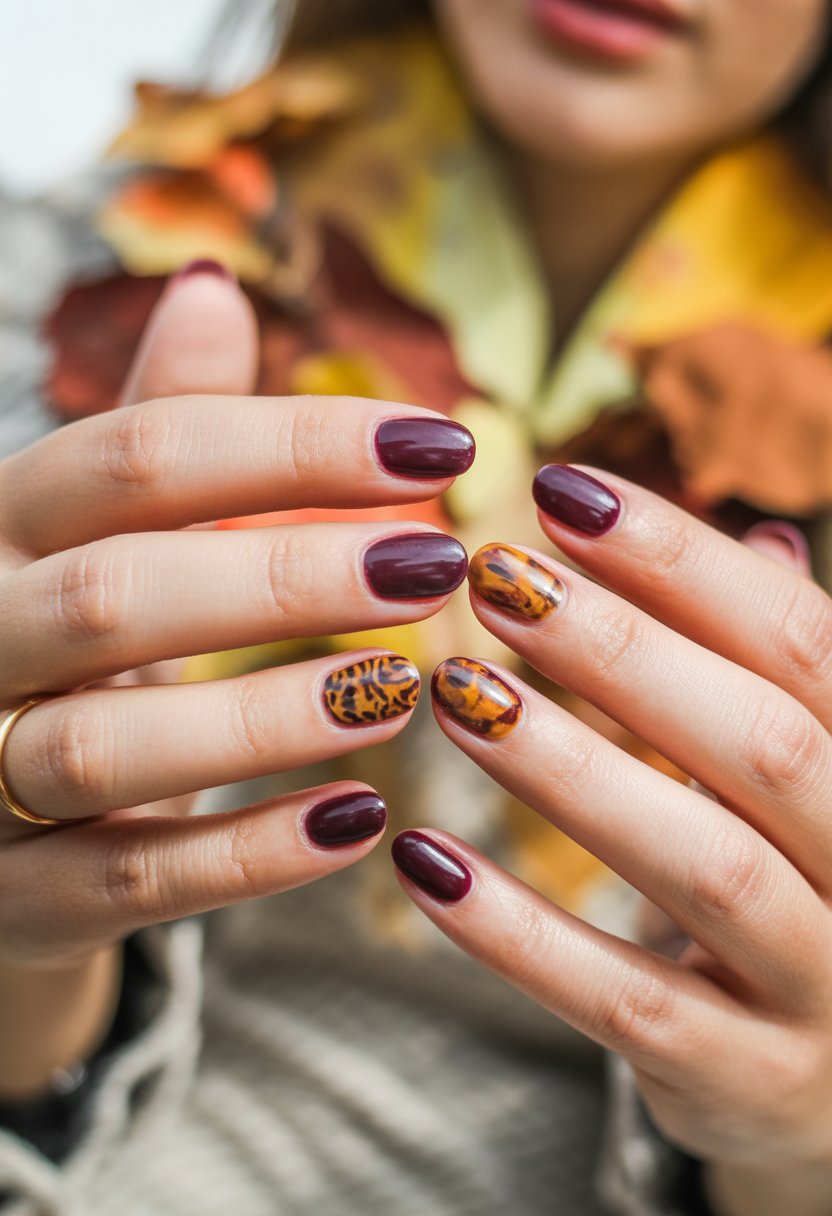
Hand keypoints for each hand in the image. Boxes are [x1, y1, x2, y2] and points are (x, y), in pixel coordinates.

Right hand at [0, 262, 472, 1022]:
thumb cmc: (62, 644)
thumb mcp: (91, 532)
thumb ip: (153, 426)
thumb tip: (214, 285)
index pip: (136, 456)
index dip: (295, 444)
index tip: (444, 444)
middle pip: (118, 594)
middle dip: (288, 576)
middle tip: (440, 565)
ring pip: (104, 744)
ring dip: (265, 717)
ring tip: (402, 693)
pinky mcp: (12, 898)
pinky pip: (121, 884)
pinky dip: (244, 857)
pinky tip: (359, 822)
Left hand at [392, 464, 831, 1200]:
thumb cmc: (808, 887)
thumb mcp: (810, 774)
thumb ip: (782, 672)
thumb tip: (761, 533)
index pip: (802, 641)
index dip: (686, 560)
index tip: (560, 491)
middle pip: (764, 741)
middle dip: (622, 650)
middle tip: (492, 574)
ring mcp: (827, 988)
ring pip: (706, 867)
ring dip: (570, 770)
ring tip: (453, 691)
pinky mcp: (748, 1080)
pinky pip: (628, 1004)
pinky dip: (519, 933)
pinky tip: (421, 856)